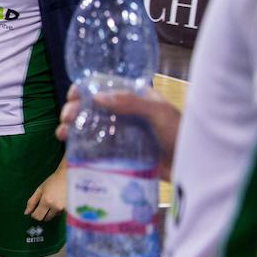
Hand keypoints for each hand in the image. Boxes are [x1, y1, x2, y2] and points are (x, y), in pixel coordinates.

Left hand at [25, 167, 66, 221]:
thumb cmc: (53, 181)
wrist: (69, 176)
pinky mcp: (71, 209)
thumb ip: (32, 202)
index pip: (37, 216)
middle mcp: (56, 207)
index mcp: (46, 201)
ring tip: (54, 200)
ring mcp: (65, 208)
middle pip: (45, 218)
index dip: (34, 214)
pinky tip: (60, 201)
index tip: (35, 210)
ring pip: (53, 216)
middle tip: (44, 204)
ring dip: (51, 211)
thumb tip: (26, 213)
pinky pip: (61, 214)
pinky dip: (59, 210)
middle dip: (43, 213)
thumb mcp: (40, 189)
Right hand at [56, 84, 180, 180]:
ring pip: (90, 127)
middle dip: (74, 110)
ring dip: (72, 127)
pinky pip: (95, 148)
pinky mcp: (119, 154)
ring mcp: (122, 135)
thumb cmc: (181, 134)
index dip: (85, 89)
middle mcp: (126, 114)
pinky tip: (70, 148)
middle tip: (66, 118)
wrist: (194, 169)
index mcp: (135, 98)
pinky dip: (80, 146)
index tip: (72, 96)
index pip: (104, 87)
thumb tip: (97, 97)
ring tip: (62, 134)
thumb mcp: (159, 113)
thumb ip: (131, 103)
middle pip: (92, 107)